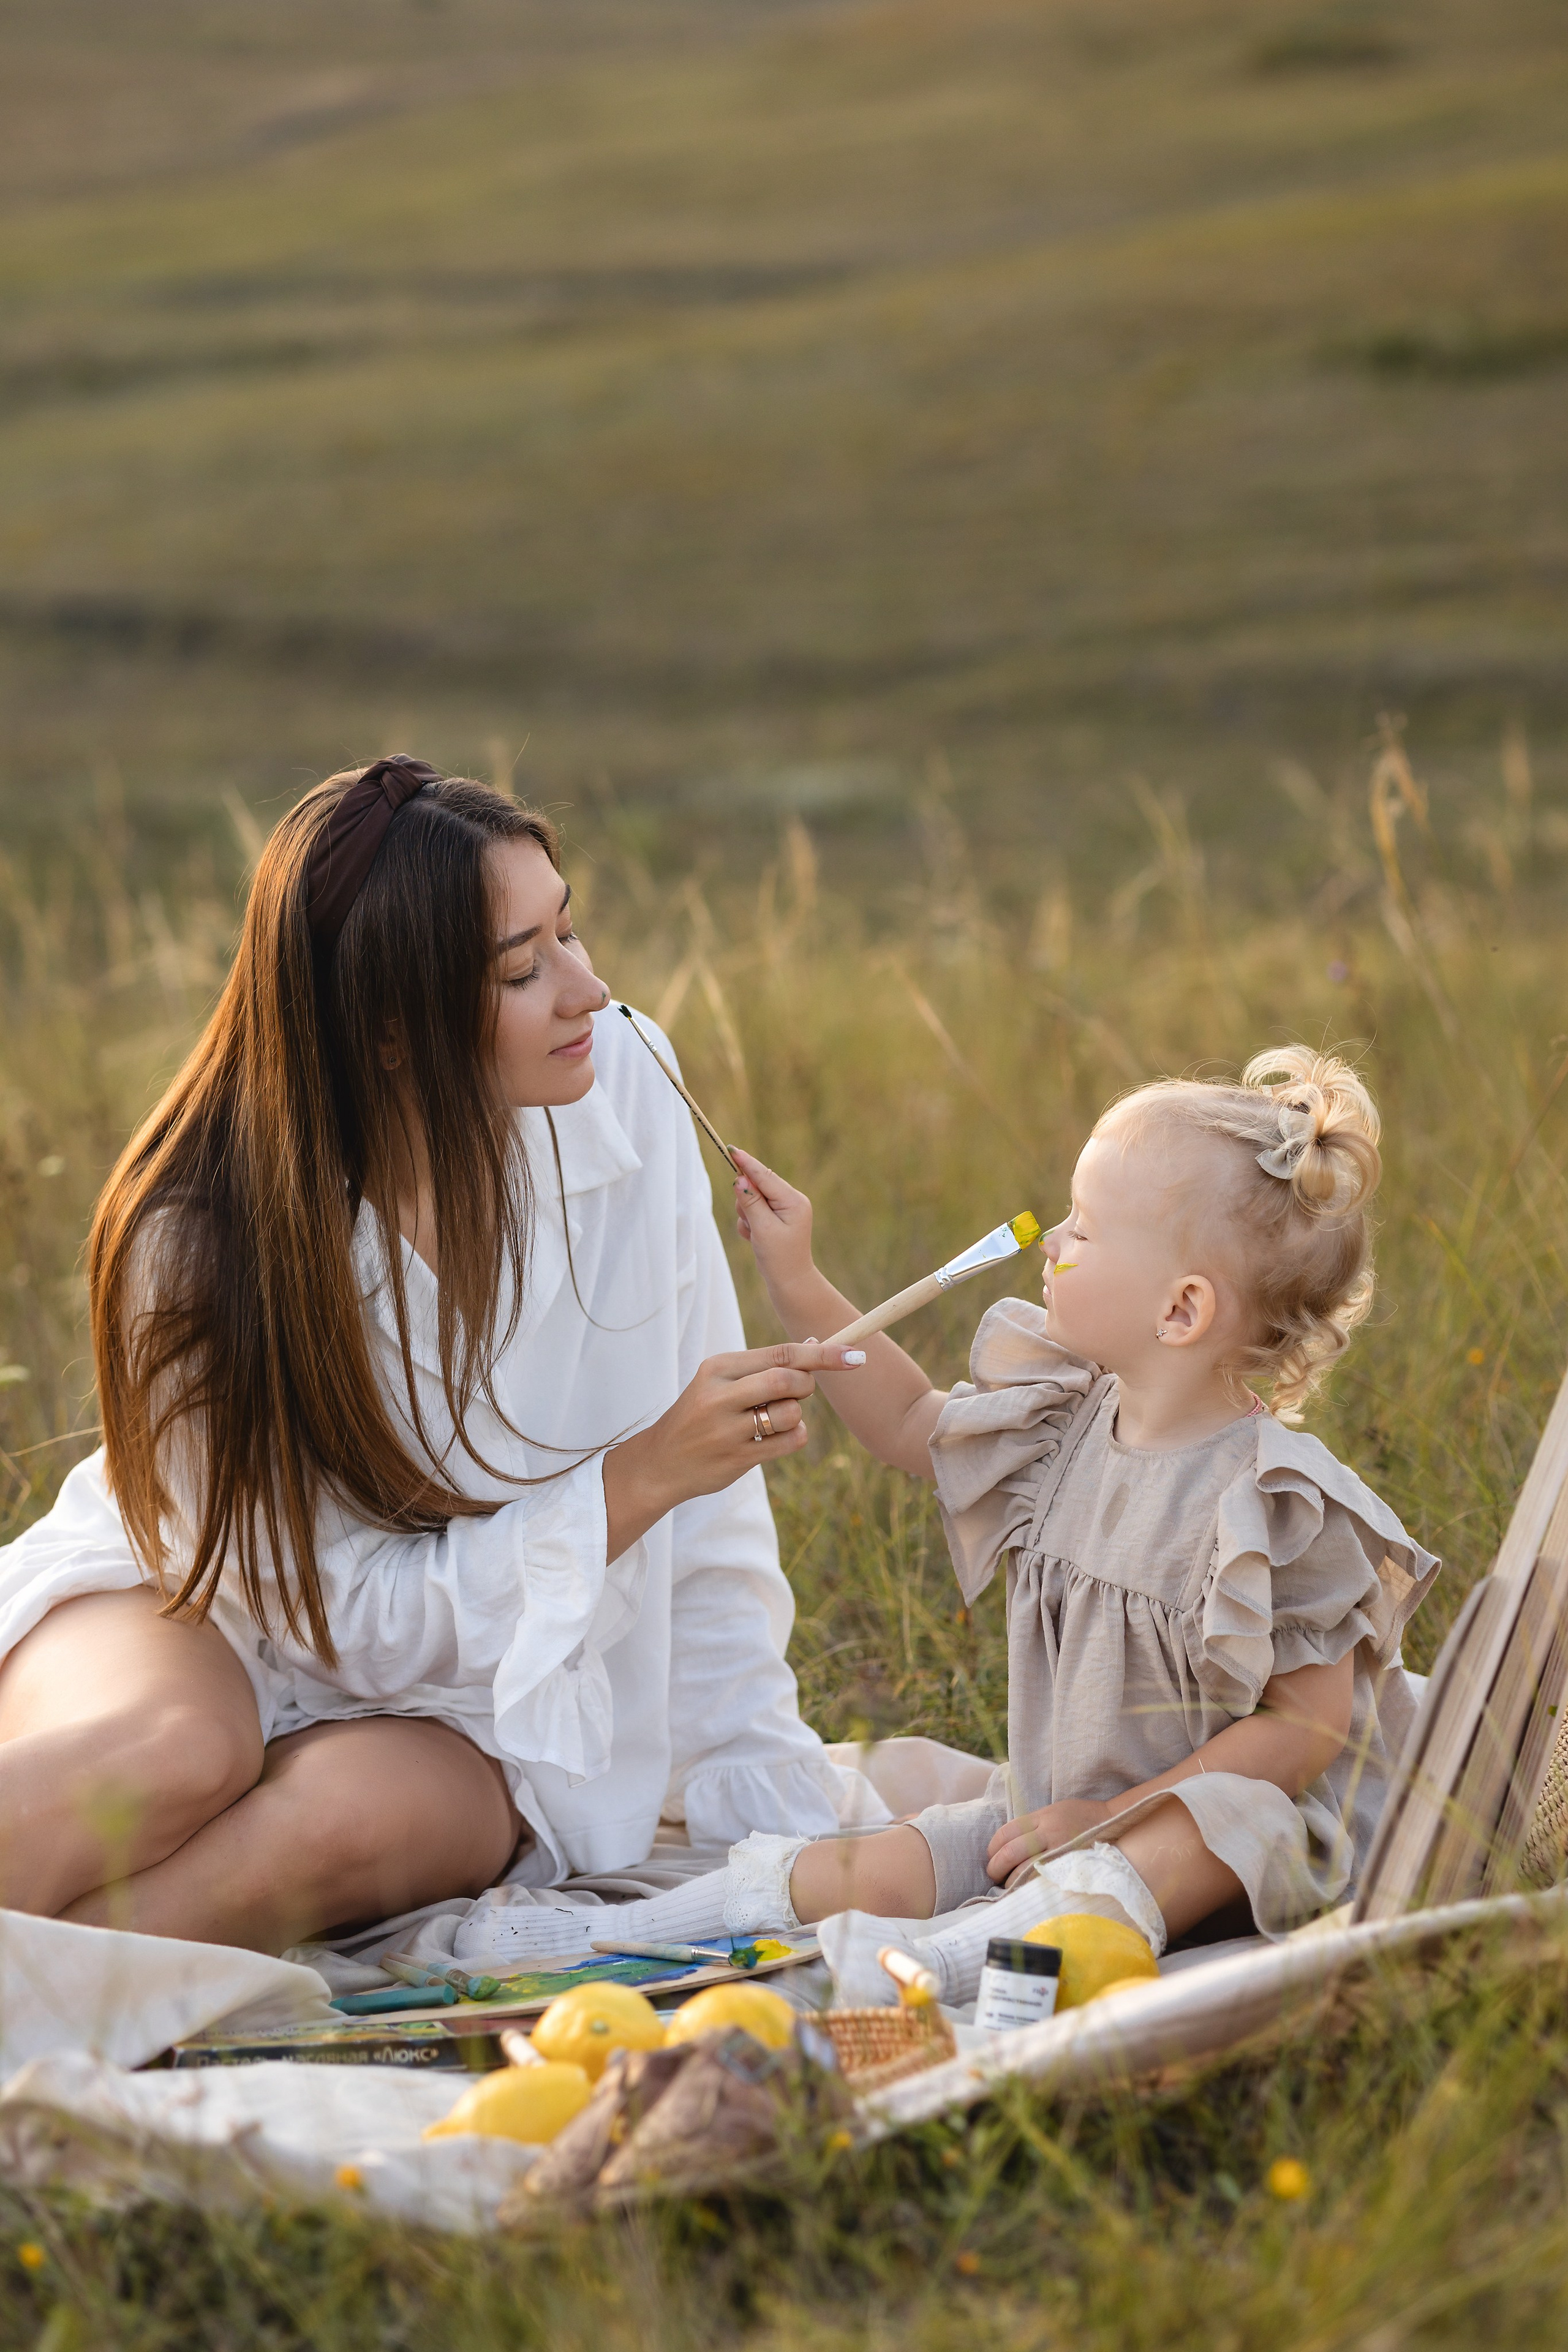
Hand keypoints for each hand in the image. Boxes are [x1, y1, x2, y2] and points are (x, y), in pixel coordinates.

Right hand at [602, 1340, 860, 1559]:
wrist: (661, 1462)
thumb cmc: (700, 1414)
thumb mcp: (721, 1381)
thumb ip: (765, 1365)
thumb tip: (816, 1343)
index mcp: (717, 1368)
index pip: (781, 1353)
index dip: (823, 1355)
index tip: (855, 1355)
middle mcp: (720, 1395)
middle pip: (788, 1379)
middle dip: (805, 1385)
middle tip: (796, 1393)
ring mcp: (726, 1429)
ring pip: (791, 1413)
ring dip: (794, 1416)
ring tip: (769, 1421)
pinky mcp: (736, 1459)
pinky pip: (789, 1441)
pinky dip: (794, 1436)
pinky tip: (774, 1438)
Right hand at [731, 1149, 816, 1299]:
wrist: (789, 1281)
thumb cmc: (779, 1257)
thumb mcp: (762, 1228)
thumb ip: (750, 1202)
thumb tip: (739, 1179)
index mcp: (793, 1201)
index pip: (765, 1176)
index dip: (747, 1163)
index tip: (731, 1149)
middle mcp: (791, 1201)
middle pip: (757, 1186)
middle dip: (747, 1203)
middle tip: (751, 1223)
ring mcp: (784, 1209)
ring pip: (751, 1199)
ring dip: (747, 1216)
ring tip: (756, 1235)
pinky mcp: (775, 1217)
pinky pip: (753, 1212)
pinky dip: (749, 1224)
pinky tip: (756, 1239)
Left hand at [985, 1798, 1111, 1882]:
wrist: (1116, 1822)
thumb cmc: (1083, 1819)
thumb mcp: (1056, 1812)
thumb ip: (1035, 1826)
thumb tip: (1011, 1844)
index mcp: (1043, 1817)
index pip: (1007, 1832)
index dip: (993, 1847)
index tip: (992, 1857)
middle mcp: (1049, 1832)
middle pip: (1011, 1852)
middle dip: (996, 1867)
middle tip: (994, 1876)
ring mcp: (1060, 1851)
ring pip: (1024, 1870)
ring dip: (1010, 1881)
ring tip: (1008, 1887)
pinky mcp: (1070, 1866)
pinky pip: (1042, 1880)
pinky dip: (1029, 1887)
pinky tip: (1025, 1892)